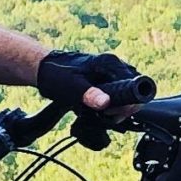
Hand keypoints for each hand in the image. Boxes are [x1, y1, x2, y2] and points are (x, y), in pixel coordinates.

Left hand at [35, 49, 152, 116]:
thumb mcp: (71, 87)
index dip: (131, 102)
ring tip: (100, 114)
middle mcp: (114, 66)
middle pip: (134, 91)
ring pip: (126, 95)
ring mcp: (111, 73)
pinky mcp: (106, 81)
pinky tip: (97, 111)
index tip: (113, 113)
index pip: (137, 83)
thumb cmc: (55, 74)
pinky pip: (117, 96)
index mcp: (109, 63)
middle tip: (106, 116)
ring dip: (117, 109)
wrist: (44, 69)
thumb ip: (88, 94)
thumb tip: (105, 103)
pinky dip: (110, 107)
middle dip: (124, 108)